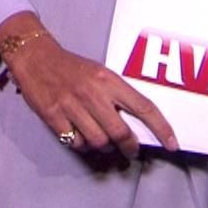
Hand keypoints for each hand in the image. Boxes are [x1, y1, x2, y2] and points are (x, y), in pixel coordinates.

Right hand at [6, 36, 179, 159]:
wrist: (35, 56)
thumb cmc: (71, 67)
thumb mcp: (100, 73)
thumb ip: (117, 95)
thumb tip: (135, 124)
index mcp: (108, 80)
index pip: (144, 107)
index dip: (162, 128)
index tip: (172, 144)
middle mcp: (92, 93)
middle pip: (121, 132)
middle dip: (130, 147)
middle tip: (130, 150)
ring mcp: (72, 105)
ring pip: (99, 141)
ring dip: (105, 146)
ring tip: (102, 140)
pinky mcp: (53, 115)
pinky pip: (76, 142)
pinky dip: (82, 144)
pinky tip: (81, 136)